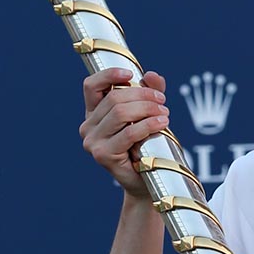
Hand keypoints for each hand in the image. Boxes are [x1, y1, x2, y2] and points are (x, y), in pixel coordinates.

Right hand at [80, 68, 168, 198]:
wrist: (148, 180)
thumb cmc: (147, 145)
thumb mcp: (149, 114)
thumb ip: (151, 92)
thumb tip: (152, 75)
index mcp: (94, 113)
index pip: (92, 86)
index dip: (109, 75)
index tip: (131, 73)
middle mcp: (88, 126)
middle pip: (114, 99)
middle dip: (143, 95)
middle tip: (162, 101)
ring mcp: (93, 142)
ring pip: (121, 113)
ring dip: (147, 109)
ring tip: (165, 114)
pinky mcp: (103, 155)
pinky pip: (129, 133)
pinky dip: (148, 125)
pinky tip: (162, 123)